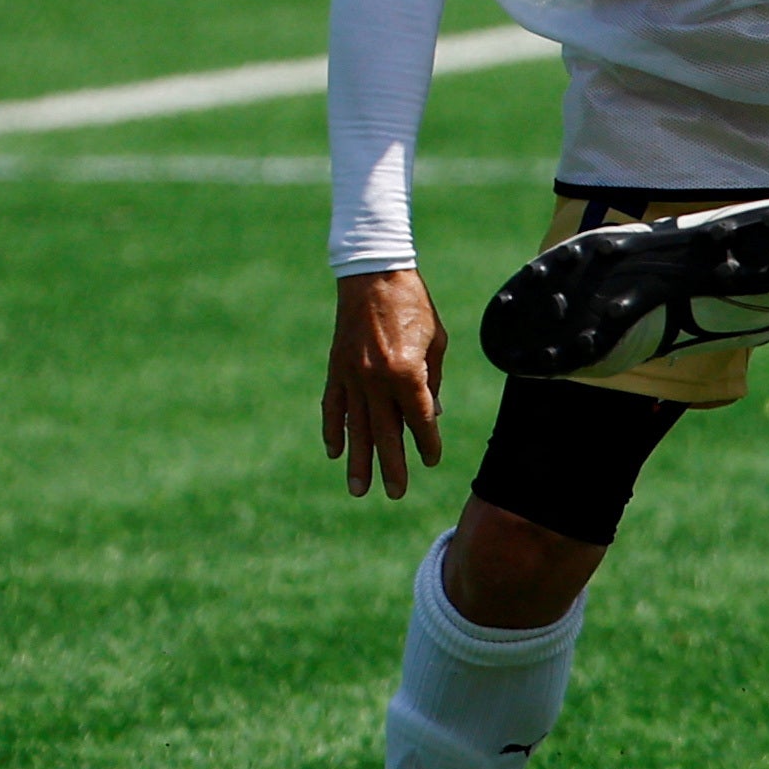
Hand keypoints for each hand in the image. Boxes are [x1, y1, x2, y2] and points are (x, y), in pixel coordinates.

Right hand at [322, 268, 445, 499]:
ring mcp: (352, 376)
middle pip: (386, 433)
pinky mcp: (336, 369)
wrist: (373, 274)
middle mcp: (377, 379)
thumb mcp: (436, 341)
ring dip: (358, 460)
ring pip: (355, 428)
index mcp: (407, 372)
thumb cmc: (413, 305)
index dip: (427, 443)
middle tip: (395, 493)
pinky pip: (333, 407)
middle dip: (392, 466)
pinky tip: (335, 452)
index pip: (419, 419)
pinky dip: (333, 430)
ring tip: (360, 489)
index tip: (432, 461)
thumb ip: (432, 380)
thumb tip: (431, 414)